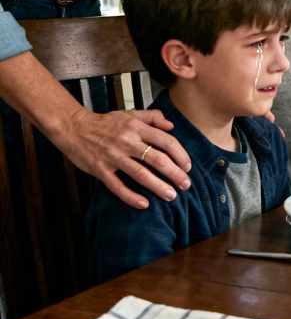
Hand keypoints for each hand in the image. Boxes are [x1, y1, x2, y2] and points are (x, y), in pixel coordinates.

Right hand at [60, 106, 191, 209]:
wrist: (74, 127)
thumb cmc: (105, 122)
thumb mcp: (130, 114)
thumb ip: (153, 117)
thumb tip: (172, 125)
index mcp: (136, 128)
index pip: (166, 141)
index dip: (181, 155)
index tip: (188, 167)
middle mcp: (127, 141)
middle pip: (157, 160)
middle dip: (175, 174)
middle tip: (186, 185)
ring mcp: (113, 157)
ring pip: (140, 174)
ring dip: (158, 187)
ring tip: (171, 196)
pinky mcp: (100, 169)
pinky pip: (118, 186)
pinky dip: (131, 197)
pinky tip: (144, 204)